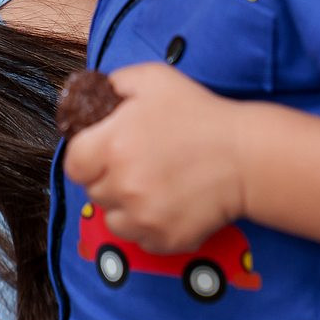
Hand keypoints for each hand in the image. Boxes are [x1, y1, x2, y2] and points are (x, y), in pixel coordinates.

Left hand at [63, 63, 246, 253]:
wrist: (245, 155)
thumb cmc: (200, 114)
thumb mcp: (154, 79)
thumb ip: (114, 83)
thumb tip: (94, 93)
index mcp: (111, 146)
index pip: (73, 164)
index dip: (86, 156)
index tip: (103, 151)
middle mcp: (122, 186)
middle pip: (94, 191)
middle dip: (109, 177)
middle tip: (138, 162)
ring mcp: (143, 218)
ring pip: (113, 219)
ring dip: (125, 205)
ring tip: (153, 184)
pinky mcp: (164, 240)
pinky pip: (140, 238)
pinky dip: (148, 225)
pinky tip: (170, 202)